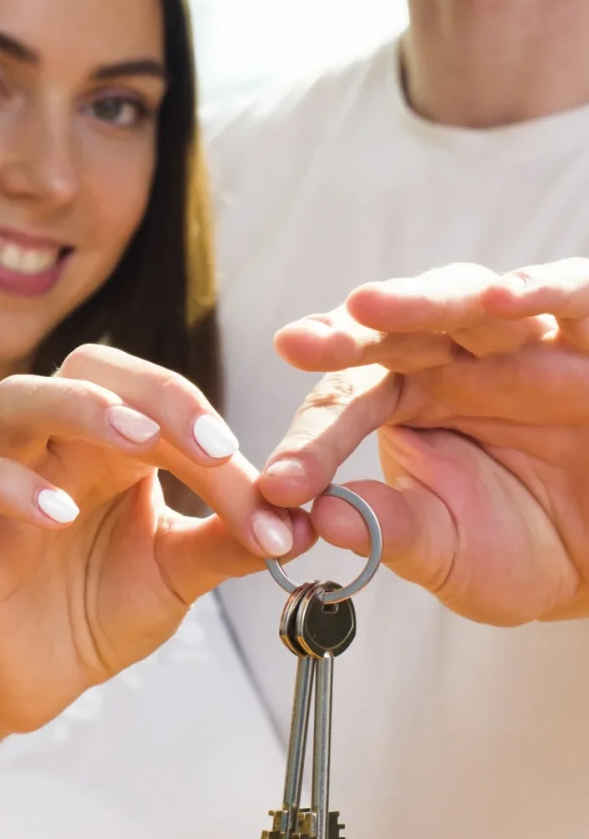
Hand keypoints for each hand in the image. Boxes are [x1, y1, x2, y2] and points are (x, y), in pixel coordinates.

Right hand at [0, 345, 313, 732]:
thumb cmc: (109, 603)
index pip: (160, 402)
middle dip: (150, 390)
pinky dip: (9, 484)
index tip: (265, 488)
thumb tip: (310, 520)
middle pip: (87, 364)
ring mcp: (8, 477)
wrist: (47, 672)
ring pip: (15, 397)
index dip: (211, 430)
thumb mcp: (183, 571)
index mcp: (116, 443)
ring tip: (134, 442)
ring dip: (78, 408)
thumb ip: (233, 539)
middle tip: (206, 444)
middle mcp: (61, 444)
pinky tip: (59, 514)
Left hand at [258, 260, 588, 625]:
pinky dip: (541, 288)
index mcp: (406, 400)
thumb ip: (391, 530)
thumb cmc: (518, 548)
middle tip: (296, 344)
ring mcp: (523, 343)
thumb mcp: (447, 550)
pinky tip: (501, 296)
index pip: (347, 401)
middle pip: (392, 331)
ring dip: (419, 300)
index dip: (313, 440)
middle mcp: (456, 360)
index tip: (279, 486)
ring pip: (467, 301)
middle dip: (342, 337)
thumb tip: (322, 518)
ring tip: (367, 305)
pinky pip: (573, 298)